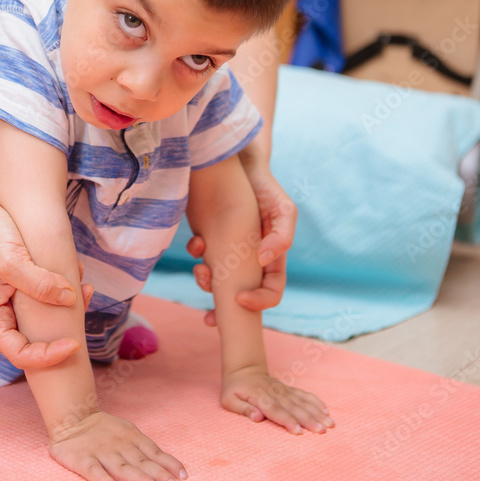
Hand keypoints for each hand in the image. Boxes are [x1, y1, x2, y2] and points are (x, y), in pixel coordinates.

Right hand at [0, 188, 93, 367]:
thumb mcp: (13, 261)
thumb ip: (39, 284)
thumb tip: (70, 299)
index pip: (21, 355)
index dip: (48, 356)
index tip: (73, 343)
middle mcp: (5, 315)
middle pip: (38, 340)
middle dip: (65, 328)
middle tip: (86, 302)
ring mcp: (17, 301)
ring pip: (48, 319)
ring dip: (70, 305)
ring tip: (85, 285)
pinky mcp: (28, 286)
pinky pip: (50, 297)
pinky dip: (66, 288)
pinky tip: (77, 270)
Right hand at [49, 411, 187, 480]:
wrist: (72, 417)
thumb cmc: (104, 429)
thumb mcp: (127, 431)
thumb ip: (143, 448)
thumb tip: (167, 465)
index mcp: (131, 437)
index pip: (153, 452)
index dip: (168, 464)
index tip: (183, 477)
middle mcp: (119, 445)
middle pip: (141, 462)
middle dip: (159, 474)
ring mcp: (101, 452)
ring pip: (122, 467)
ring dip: (138, 478)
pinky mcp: (82, 459)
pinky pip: (93, 470)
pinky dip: (103, 480)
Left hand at [188, 158, 295, 325]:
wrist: (239, 165)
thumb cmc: (265, 187)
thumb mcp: (282, 208)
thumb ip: (283, 234)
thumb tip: (265, 261)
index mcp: (272, 258)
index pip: (272, 291)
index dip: (259, 302)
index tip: (240, 300)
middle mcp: (251, 260)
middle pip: (241, 295)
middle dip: (224, 306)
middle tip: (209, 315)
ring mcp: (229, 251)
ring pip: (218, 280)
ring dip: (206, 282)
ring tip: (200, 270)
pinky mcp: (211, 239)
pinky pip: (202, 257)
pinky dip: (198, 255)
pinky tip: (197, 243)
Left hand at [221, 366, 333, 434]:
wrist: (243, 369)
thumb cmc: (234, 388)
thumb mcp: (229, 400)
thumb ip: (243, 409)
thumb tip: (257, 418)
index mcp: (260, 396)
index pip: (275, 410)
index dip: (287, 421)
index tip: (298, 431)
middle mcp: (275, 392)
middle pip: (294, 407)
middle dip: (309, 419)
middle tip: (322, 430)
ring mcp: (283, 390)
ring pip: (302, 401)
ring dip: (317, 413)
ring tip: (330, 423)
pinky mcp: (289, 389)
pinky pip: (304, 395)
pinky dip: (316, 402)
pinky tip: (326, 411)